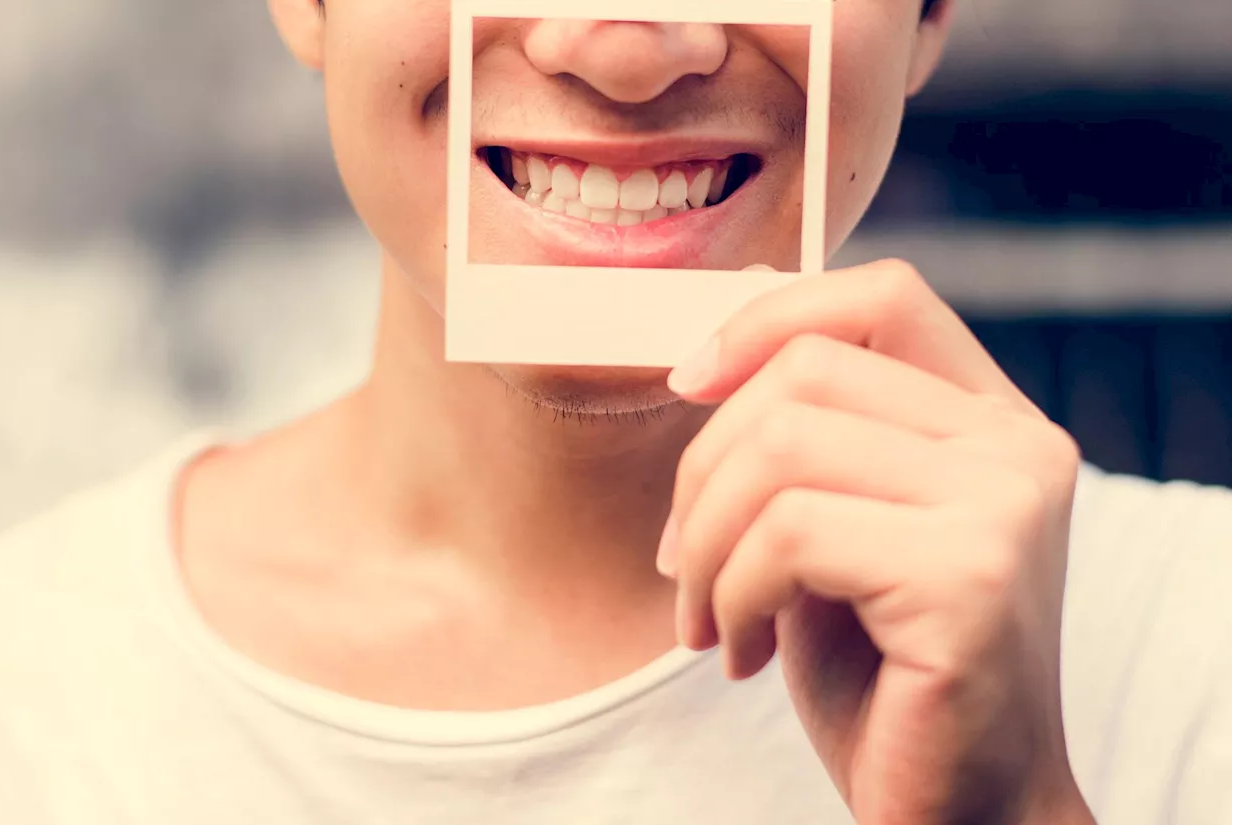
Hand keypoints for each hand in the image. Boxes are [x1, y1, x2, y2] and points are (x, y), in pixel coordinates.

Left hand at [658, 260, 1094, 824]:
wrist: (959, 806)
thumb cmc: (884, 674)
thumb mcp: (834, 529)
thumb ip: (806, 439)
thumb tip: (715, 337)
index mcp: (990, 422)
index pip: (882, 298)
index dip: (768, 319)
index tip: (688, 381)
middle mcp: (1015, 447)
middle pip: (806, 371)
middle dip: (704, 467)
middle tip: (684, 561)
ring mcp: (1003, 506)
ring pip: (782, 447)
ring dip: (708, 546)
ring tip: (712, 620)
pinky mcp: (969, 576)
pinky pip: (789, 533)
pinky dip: (734, 594)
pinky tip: (747, 654)